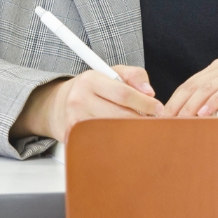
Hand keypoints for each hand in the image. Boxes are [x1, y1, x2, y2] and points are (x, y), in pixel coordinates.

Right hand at [11, 65, 162, 143]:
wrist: (58, 105)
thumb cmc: (91, 88)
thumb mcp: (111, 73)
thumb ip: (134, 76)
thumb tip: (150, 93)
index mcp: (90, 80)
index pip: (124, 93)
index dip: (145, 103)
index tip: (159, 110)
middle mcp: (79, 100)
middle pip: (119, 116)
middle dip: (140, 121)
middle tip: (153, 124)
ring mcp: (74, 121)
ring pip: (111, 133)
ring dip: (130, 134)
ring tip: (140, 132)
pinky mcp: (72, 140)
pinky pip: (100, 145)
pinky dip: (115, 145)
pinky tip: (123, 143)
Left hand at [164, 59, 217, 117]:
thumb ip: (211, 102)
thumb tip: (188, 123)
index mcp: (214, 70)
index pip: (188, 85)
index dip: (174, 100)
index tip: (162, 117)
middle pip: (193, 85)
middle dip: (178, 104)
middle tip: (166, 121)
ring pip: (206, 88)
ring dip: (191, 106)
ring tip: (181, 120)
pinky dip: (213, 102)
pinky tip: (204, 114)